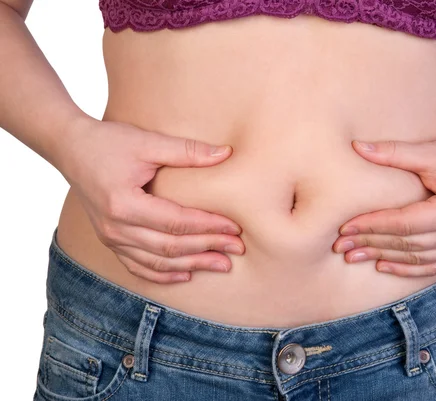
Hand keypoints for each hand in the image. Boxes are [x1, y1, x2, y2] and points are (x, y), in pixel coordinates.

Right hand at [56, 116, 244, 283]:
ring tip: (221, 265)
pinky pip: (137, 266)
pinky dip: (162, 274)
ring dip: (191, 265)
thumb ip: (187, 151)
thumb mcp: (148, 142)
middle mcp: (115, 227)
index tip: (234, 228)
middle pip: (170, 247)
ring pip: (157, 262)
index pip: (176, 222)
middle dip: (207, 248)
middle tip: (237, 249)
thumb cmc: (109, 141)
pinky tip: (185, 275)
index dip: (208, 226)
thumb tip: (226, 153)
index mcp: (124, 203)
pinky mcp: (109, 240)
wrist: (71, 148)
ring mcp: (110, 237)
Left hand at [332, 135, 435, 276]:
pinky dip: (406, 268)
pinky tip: (382, 266)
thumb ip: (394, 152)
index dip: (372, 226)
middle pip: (407, 244)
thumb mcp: (432, 151)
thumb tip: (356, 147)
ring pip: (416, 258)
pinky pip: (432, 266)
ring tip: (353, 257)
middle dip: (370, 244)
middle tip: (340, 246)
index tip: (344, 227)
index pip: (403, 223)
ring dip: (383, 258)